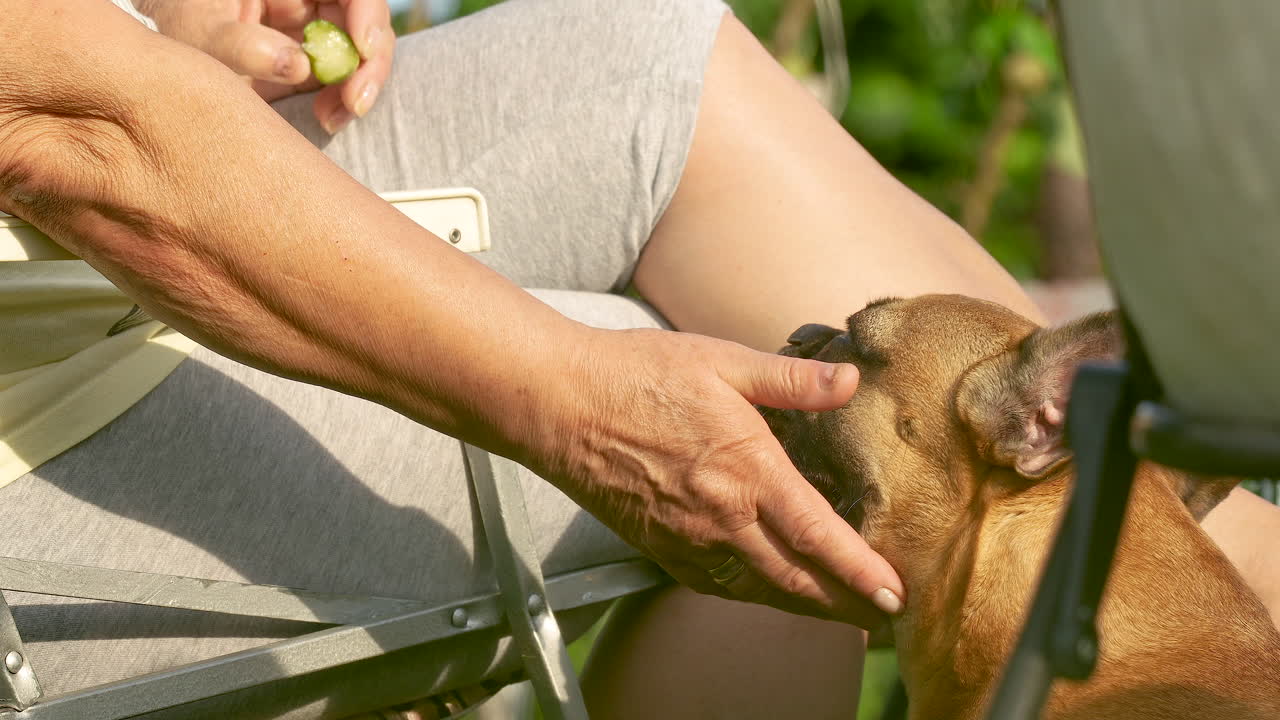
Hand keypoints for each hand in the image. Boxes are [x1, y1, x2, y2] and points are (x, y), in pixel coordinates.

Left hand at [136, 0, 393, 132]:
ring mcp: (318, 30)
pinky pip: (347, 79)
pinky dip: (344, 102)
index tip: (363, 48)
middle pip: (367, 20)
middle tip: (356, 101)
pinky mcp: (317, 62)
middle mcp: (311, 0)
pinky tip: (327, 118)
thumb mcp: (196, 31)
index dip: (366, 13)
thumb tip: (297, 65)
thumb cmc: (179, 25)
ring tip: (332, 116)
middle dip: (370, 62)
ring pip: (364, 53)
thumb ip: (238, 44)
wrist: (167, 56)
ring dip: (359, 87)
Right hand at [534, 328, 905, 626]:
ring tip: (842, 613)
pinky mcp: (660, 547)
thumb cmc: (638, 376)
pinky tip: (771, 591)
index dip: (862, 571)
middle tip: (883, 617)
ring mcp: (688, 540)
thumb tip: (850, 382)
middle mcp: (721, 518)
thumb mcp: (723, 361)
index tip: (897, 594)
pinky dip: (756, 596)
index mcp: (746, 471)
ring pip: (759, 591)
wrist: (561, 404)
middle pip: (796, 579)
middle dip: (846, 604)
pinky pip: (718, 586)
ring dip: (805, 606)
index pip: (818, 536)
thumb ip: (791, 380)